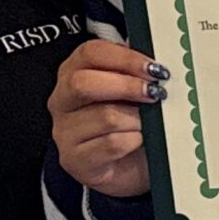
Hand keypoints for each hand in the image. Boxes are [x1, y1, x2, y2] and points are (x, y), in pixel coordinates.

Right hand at [51, 39, 164, 200]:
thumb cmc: (130, 125)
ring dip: (137, 119)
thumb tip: (153, 51)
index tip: (153, 68)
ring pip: (104, 116)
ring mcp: (64, 132)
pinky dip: (133, 141)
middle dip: (127, 86)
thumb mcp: (133, 93)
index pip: (90, 53)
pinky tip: (141, 141)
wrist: (129, 168)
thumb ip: (136, 71)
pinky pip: (111, 144)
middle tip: (156, 93)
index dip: (125, 58)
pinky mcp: (75, 160)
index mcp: (73, 73)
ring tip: (150, 123)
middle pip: (83, 82)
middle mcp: (62, 101)